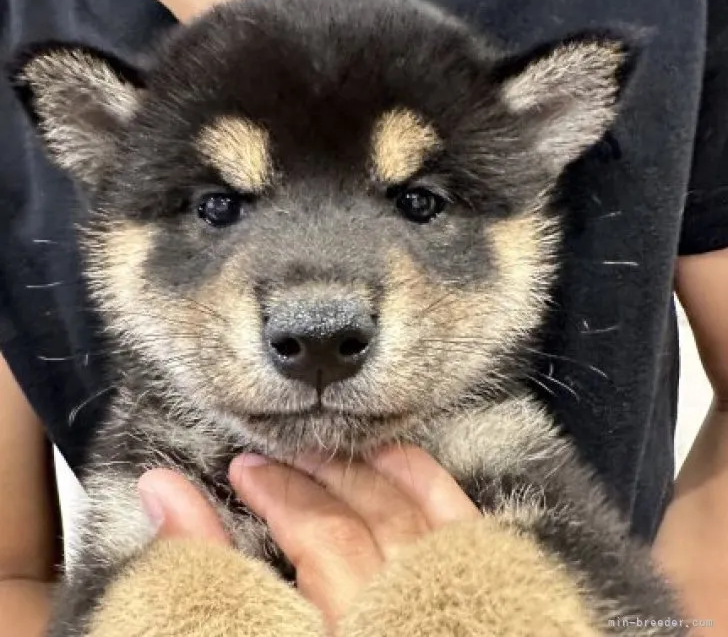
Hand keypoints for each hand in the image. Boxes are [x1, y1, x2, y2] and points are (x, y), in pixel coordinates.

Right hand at [138, 446, 479, 632]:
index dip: (277, 493)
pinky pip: (460, 520)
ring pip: (409, 512)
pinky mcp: (489, 595)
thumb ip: (205, 575)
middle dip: (309, 478)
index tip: (244, 471)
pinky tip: (393, 461)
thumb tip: (161, 492)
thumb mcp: (247, 634)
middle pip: (359, 520)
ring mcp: (451, 603)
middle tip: (273, 459)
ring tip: (321, 456)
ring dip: (361, 473)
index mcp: (340, 629)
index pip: (317, 537)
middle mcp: (403, 614)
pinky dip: (424, 482)